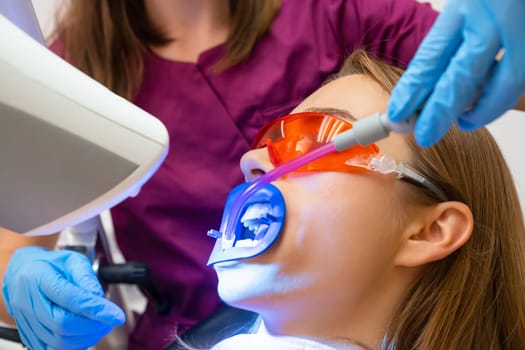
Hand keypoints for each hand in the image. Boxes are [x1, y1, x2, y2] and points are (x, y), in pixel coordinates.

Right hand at [2, 246, 124, 349]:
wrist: (23, 273)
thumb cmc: (51, 266)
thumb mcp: (73, 261)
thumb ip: (87, 278)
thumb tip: (100, 299)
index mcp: (40, 278)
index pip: (70, 298)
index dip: (96, 309)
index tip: (117, 316)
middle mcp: (29, 301)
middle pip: (62, 324)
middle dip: (92, 326)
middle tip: (108, 320)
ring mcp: (26, 321)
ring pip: (57, 342)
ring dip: (85, 338)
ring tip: (99, 327)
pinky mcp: (27, 335)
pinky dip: (72, 346)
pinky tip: (83, 335)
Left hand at [388, 0, 524, 145]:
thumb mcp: (465, 2)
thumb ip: (448, 37)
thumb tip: (422, 82)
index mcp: (469, 5)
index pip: (433, 56)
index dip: (413, 89)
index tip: (397, 114)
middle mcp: (498, 18)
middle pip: (464, 76)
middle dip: (441, 111)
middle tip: (424, 135)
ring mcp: (524, 30)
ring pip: (505, 83)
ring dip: (482, 109)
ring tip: (463, 122)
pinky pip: (521, 75)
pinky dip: (502, 94)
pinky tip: (490, 101)